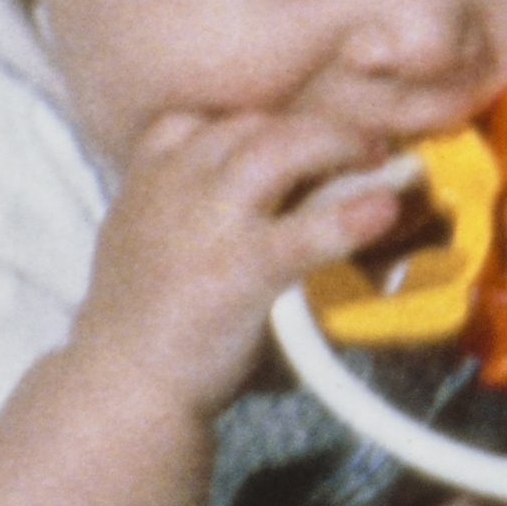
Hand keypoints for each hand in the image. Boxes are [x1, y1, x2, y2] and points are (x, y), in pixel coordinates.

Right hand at [79, 107, 408, 414]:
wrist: (121, 387)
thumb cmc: (144, 321)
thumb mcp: (150, 241)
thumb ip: (194, 209)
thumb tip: (273, 193)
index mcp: (150, 176)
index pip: (202, 118)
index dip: (253, 122)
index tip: (289, 136)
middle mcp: (175, 183)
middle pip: (253, 123)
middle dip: (310, 125)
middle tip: (357, 143)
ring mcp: (208, 222)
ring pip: (281, 147)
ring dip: (336, 143)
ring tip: (377, 159)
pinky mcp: (241, 269)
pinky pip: (306, 231)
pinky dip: (350, 217)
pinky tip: (385, 211)